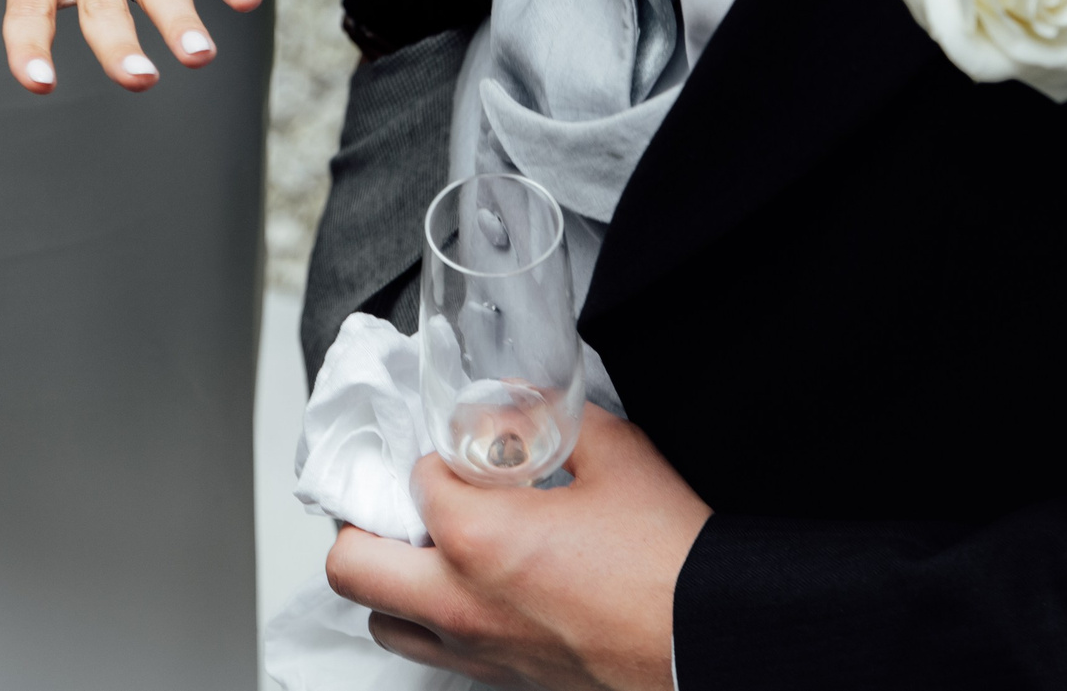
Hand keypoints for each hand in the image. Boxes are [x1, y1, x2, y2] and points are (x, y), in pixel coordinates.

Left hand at [324, 411, 712, 690]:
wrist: (715, 642)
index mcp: (478, 540)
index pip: (414, 482)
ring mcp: (481, 651)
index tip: (461, 455)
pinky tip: (473, 591)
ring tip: (428, 550)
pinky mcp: (508, 681)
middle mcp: (462, 604)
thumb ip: (555, 418)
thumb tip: (523, 403)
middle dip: (363, 525)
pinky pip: (437, 654)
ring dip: (391, 581)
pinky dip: (433, 621)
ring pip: (385, 621)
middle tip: (396, 504)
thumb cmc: (671, 561)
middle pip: (351, 566)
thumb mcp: (616, 454)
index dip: (436, 458)